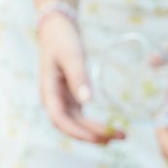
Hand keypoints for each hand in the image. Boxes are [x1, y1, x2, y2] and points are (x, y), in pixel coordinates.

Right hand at [37, 15, 120, 144]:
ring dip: (95, 132)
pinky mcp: (71, 97)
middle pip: (70, 125)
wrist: (57, 29)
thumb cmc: (62, 40)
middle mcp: (53, 100)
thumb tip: (88, 102)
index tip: (97, 137)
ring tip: (118, 135)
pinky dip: (94, 124)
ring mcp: (62, 99)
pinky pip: (82, 116)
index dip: (76, 131)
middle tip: (116, 137)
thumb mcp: (71, 56)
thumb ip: (78, 78)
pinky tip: (110, 127)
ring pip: (77, 123)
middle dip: (92, 135)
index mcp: (48, 92)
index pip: (59, 119)